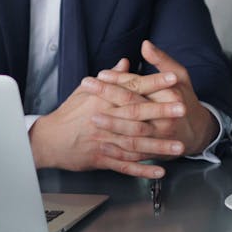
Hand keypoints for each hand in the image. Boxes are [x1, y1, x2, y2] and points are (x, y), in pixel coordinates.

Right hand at [29, 67, 184, 177]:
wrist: (49, 139)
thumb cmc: (69, 114)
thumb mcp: (86, 91)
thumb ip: (111, 78)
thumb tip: (126, 61)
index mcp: (103, 99)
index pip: (133, 88)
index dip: (154, 83)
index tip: (173, 78)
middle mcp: (105, 118)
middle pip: (137, 114)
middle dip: (162, 111)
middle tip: (183, 109)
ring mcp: (104, 140)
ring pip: (135, 143)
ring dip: (158, 145)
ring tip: (179, 146)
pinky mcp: (102, 158)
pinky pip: (125, 165)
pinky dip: (142, 169)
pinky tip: (159, 170)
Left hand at [92, 40, 219, 157]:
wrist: (197, 131)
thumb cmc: (184, 99)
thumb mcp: (179, 76)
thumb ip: (162, 60)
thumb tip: (145, 44)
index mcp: (170, 95)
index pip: (140, 85)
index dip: (119, 79)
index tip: (100, 73)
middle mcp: (165, 117)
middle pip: (133, 107)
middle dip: (108, 97)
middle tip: (86, 88)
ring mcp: (160, 137)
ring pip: (133, 132)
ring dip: (112, 125)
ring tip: (91, 117)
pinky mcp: (156, 152)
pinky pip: (135, 154)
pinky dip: (118, 151)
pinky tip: (102, 145)